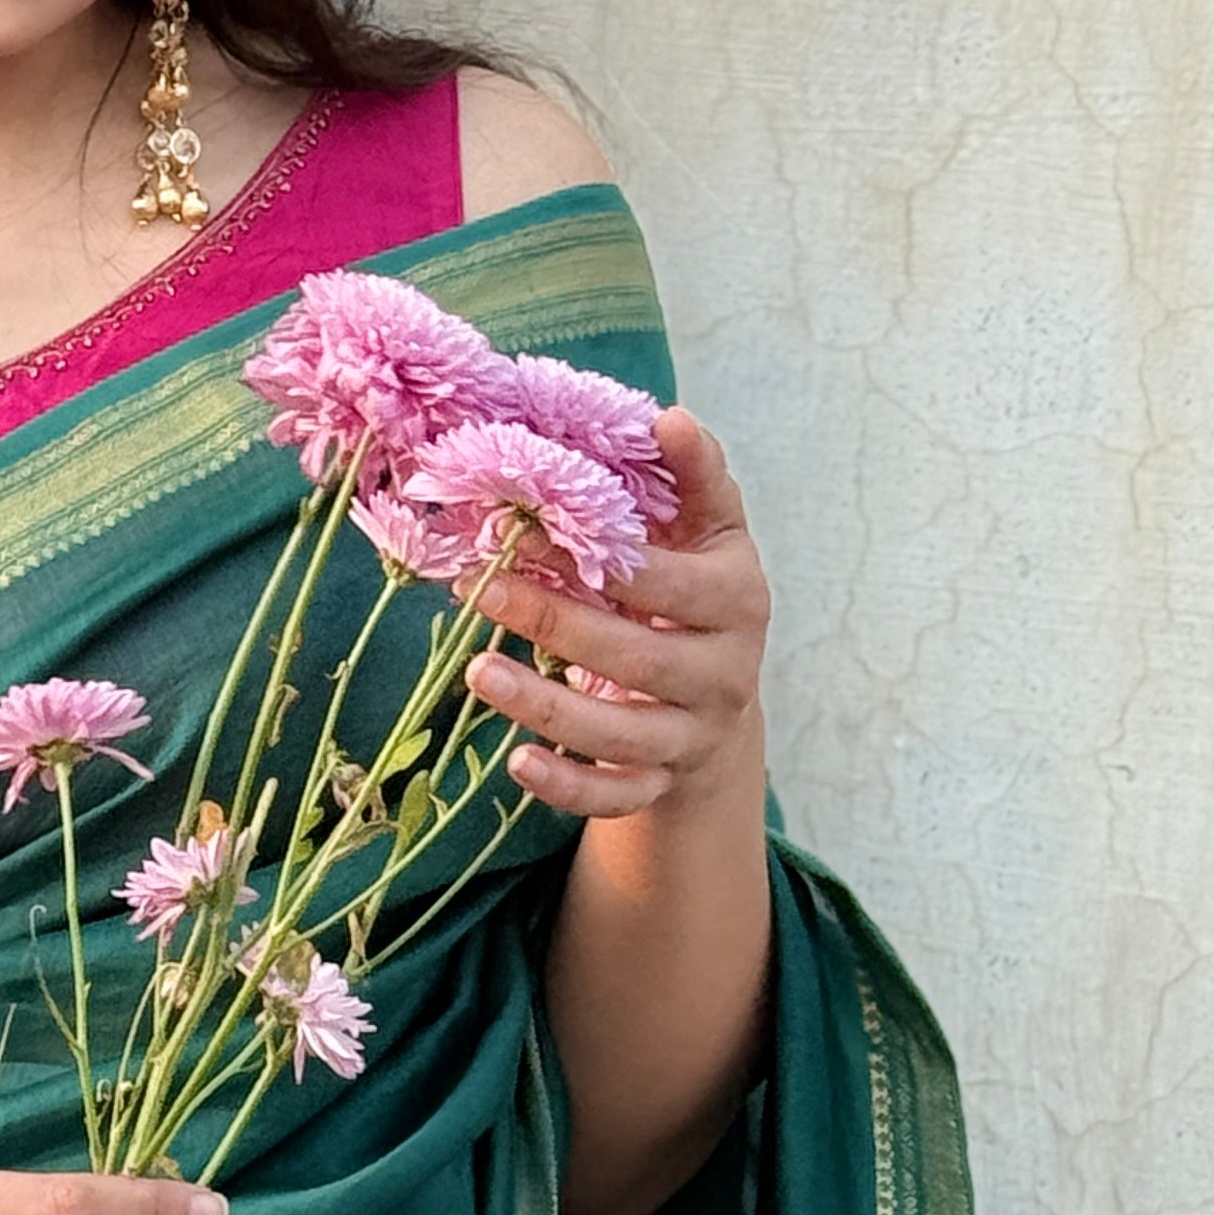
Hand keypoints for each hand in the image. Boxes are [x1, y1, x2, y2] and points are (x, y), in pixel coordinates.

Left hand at [463, 410, 770, 820]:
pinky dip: (567, 787)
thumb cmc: (697, 590)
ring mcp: (693, 735)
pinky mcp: (663, 781)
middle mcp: (724, 675)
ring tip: (476, 671)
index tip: (521, 529)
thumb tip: (671, 418)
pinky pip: (617, 796)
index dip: (592, 558)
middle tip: (482, 588)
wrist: (722, 696)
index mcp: (737, 601)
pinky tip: (515, 762)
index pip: (662, 582)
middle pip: (637, 659)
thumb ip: (694, 477)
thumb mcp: (709, 531)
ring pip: (621, 735)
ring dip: (545, 707)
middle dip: (555, 624)